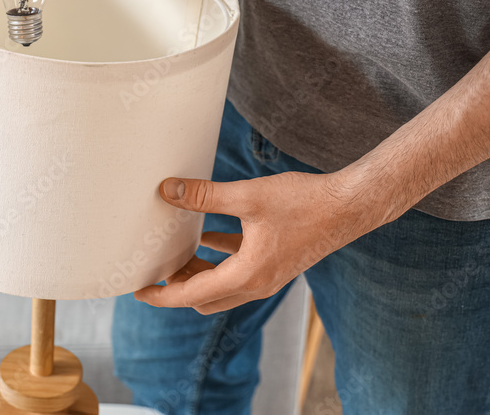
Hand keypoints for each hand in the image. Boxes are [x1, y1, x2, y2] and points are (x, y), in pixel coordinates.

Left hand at [135, 170, 395, 314]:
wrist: (351, 207)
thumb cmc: (304, 203)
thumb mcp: (248, 196)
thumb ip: (204, 195)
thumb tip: (167, 190)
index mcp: (247, 276)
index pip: (192, 295)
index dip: (162, 294)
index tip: (138, 290)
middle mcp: (256, 284)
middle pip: (204, 298)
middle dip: (177, 287)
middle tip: (153, 268)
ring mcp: (268, 276)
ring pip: (221, 285)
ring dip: (197, 273)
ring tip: (173, 252)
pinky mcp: (275, 263)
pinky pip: (237, 268)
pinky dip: (218, 258)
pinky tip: (206, 235)